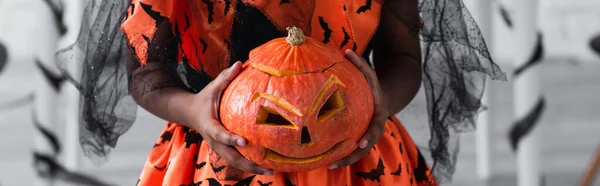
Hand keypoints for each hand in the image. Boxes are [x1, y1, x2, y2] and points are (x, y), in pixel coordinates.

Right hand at [190, 61, 273, 174]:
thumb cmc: (204, 99)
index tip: (244, 142)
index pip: (220, 135)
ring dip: (252, 169)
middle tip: (266, 168)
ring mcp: (218, 148)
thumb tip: (239, 63)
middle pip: (230, 157)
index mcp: (210, 126)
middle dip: (248, 164)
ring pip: (234, 162)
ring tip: (271, 172)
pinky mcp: (224, 150)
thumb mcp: (212, 88)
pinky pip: (236, 160)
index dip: (231, 139)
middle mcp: (214, 141)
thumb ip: (225, 77)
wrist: (190, 113)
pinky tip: (266, 167)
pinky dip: (250, 165)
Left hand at [328, 50, 389, 168]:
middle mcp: (373, 128)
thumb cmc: (372, 85)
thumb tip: (347, 50)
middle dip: (352, 156)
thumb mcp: (370, 73)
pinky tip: (325, 160)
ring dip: (344, 160)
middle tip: (337, 162)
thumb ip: (360, 63)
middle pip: (365, 147)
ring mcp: (366, 135)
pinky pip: (350, 149)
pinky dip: (340, 155)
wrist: (383, 97)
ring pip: (357, 152)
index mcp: (378, 114)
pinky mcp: (357, 138)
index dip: (369, 138)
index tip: (360, 145)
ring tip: (328, 165)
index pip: (376, 128)